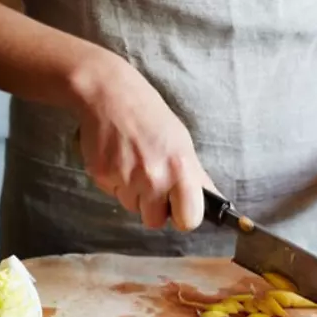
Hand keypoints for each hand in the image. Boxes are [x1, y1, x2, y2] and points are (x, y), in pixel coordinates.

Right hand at [73, 57, 214, 230]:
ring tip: (133, 163)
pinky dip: (115, 181)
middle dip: (153, 208)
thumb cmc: (151, 117)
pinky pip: (112, 194)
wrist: (111, 94)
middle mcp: (154, 178)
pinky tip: (118, 158)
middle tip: (151, 182)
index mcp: (181, 170)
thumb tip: (214, 202)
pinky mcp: (102, 176)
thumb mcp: (182, 144)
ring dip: (133, 193)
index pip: (189, 221)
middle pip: (154, 222)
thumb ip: (196, 177)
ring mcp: (126, 178)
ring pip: (132, 207)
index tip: (178, 207)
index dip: (182, 216)